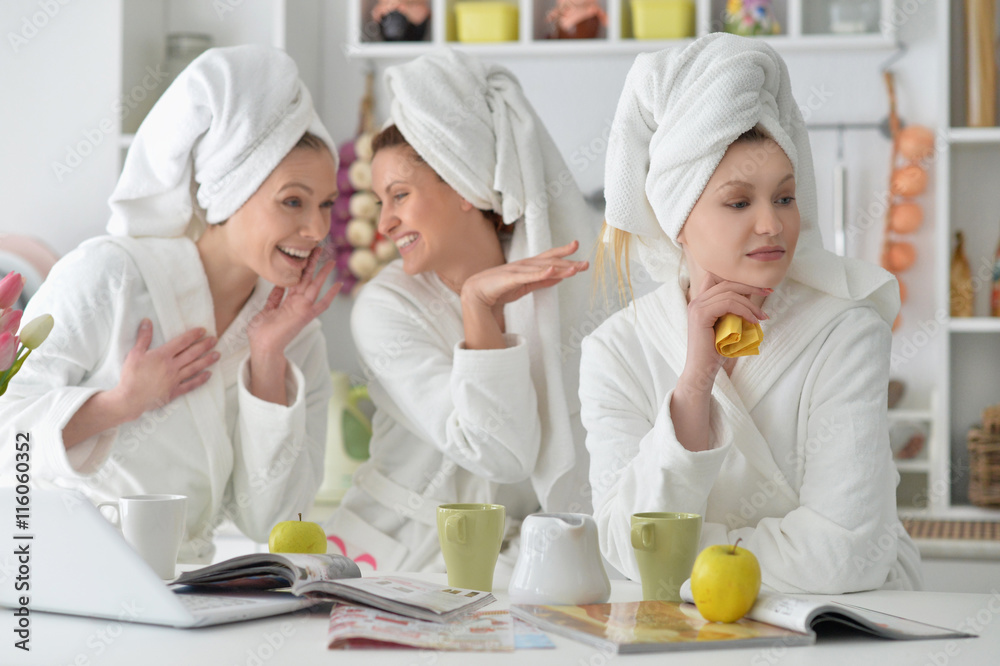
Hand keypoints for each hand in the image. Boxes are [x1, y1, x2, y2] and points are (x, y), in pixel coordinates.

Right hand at [112, 319, 218, 420]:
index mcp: (162, 356)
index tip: (203, 330)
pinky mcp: (174, 391)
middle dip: (204, 345)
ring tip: (217, 354)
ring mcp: (175, 379)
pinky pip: (191, 384)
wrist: (130, 399)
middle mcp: (172, 366)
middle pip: (192, 353)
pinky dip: (201, 379)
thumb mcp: (134, 354)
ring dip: (207, 360)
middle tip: (215, 339)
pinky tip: (209, 374)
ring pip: (194, 368)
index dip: (193, 335)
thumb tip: (147, 321)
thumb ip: (143, 337)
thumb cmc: (131, 375)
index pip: (182, 342)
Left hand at [247, 249, 341, 356]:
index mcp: (288, 302)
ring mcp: (302, 309)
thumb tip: (278, 285)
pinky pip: (321, 304)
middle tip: (318, 248)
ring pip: (314, 287)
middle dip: (312, 263)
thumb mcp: (266, 310)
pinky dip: (330, 295)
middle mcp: (297, 304)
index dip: (300, 267)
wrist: (262, 347)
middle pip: (307, 279)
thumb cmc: (262, 333)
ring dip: (322, 274)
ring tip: (330, 260)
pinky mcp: (305, 315)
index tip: (303, 254)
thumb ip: (274, 298)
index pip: (296, 280)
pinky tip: (337, 285)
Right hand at [460, 240, 588, 349]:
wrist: (476, 294)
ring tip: (575, 269)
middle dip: (569, 263)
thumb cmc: (499, 289)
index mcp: (529, 266)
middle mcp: (525, 265)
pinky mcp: (511, 278)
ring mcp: (518, 270)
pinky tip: (552, 272)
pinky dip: (541, 273)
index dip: (563, 252)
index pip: (549, 257)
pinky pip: (528, 276)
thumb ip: (542, 281)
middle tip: (585, 264)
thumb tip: (559, 276)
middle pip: (551, 262)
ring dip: (560, 268)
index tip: (577, 246)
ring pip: (543, 268)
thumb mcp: (526, 286)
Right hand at [680, 272, 769, 392]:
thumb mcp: (728, 325)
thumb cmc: (716, 352)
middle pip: (727, 283)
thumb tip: (751, 296)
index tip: (762, 288)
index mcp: (701, 302)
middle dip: (751, 287)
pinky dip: (744, 310)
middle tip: (769, 292)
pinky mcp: (701, 315)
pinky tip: (753, 321)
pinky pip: (728, 304)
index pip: (720, 280)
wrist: (702, 371)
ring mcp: (697, 307)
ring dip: (750, 304)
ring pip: (729, 293)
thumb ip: (734, 310)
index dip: (741, 281)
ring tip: (762, 317)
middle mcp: (696, 301)